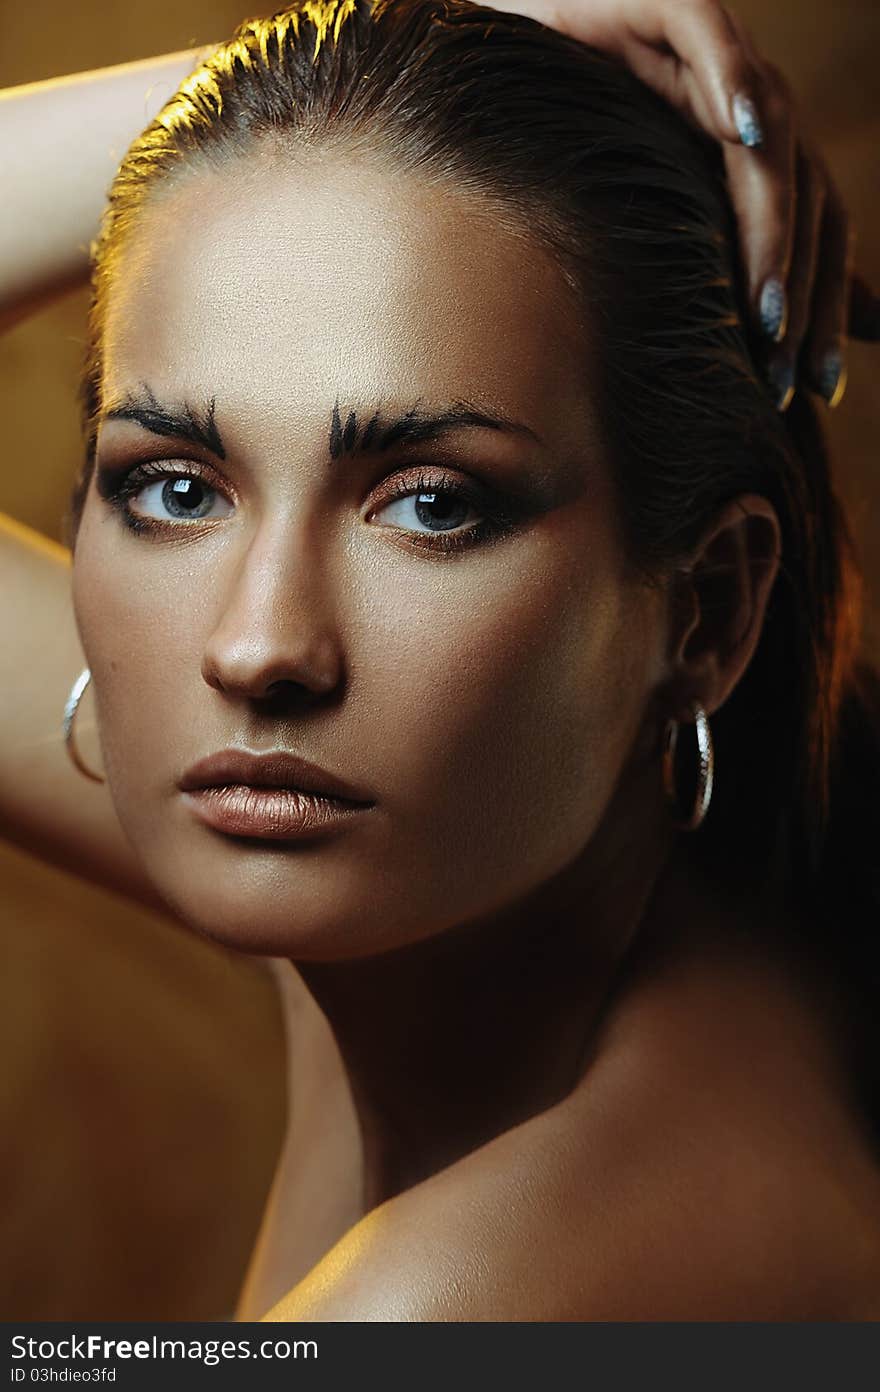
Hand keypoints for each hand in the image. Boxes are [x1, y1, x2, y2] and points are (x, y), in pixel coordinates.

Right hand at [487, 0, 877, 408]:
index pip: (814, 235)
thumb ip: (691, 275)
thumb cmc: (552, 151)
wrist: (480, 67)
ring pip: (770, 135)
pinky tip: (745, 130)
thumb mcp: (630, 227)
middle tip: (782, 370)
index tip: (818, 393)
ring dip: (774, 224)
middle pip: (809, 198)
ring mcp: (704, 56)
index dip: (823, 309)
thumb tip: (750, 349)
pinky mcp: (655, 3)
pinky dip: (731, 74)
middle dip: (800, 292)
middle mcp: (741, 110)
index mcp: (747, 164)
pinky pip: (707, 31)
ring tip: (765, 304)